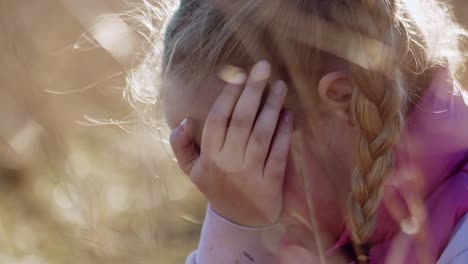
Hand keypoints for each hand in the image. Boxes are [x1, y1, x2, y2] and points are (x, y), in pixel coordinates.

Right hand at [169, 60, 292, 226]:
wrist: (239, 220)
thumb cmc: (216, 186)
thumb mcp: (192, 169)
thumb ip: (181, 146)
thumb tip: (184, 121)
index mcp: (209, 156)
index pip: (218, 118)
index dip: (229, 94)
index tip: (240, 74)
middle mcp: (229, 162)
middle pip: (241, 120)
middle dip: (253, 90)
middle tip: (264, 67)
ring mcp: (251, 172)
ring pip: (262, 133)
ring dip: (271, 106)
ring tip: (280, 85)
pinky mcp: (271, 182)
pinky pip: (279, 153)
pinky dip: (285, 132)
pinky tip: (289, 114)